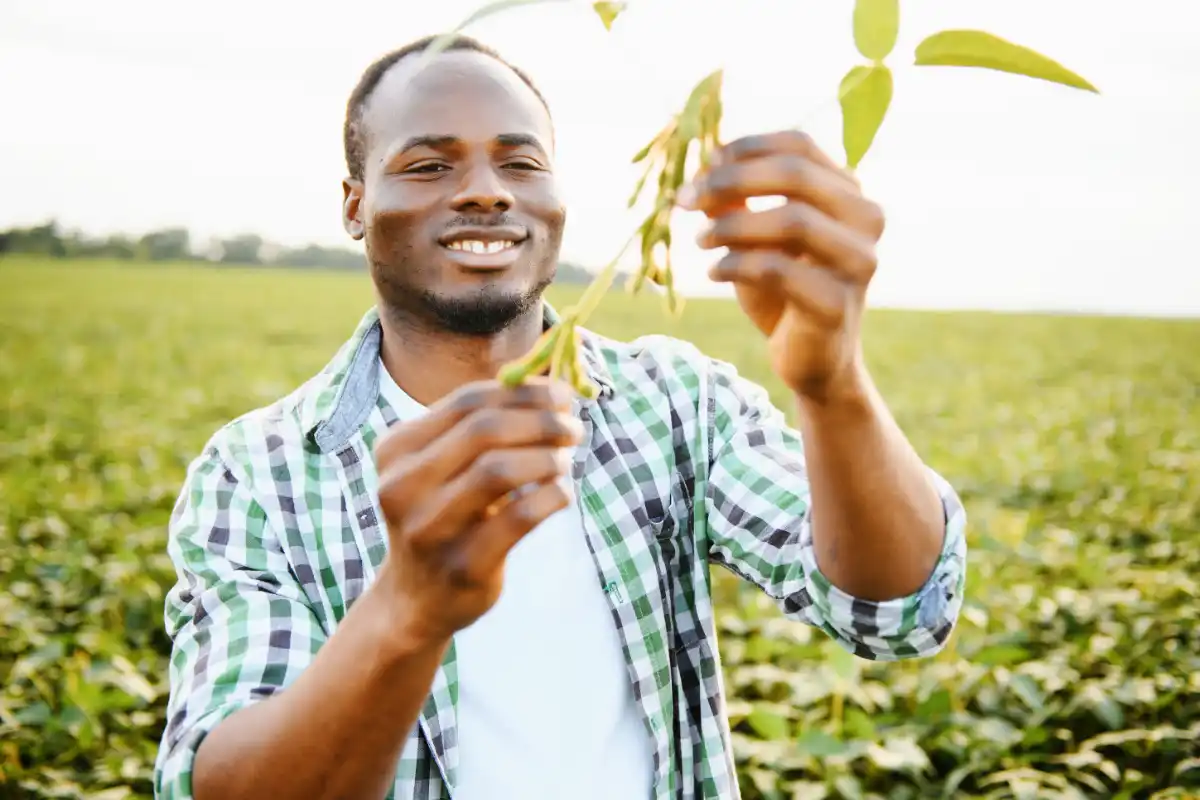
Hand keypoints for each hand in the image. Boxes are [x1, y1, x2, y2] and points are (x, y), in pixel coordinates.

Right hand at [372, 378, 583, 646]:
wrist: (417, 599)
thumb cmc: (444, 515)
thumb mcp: (446, 465)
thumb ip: (484, 422)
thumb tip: (548, 376)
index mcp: (396, 449)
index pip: (469, 401)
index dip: (524, 392)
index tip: (562, 395)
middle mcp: (402, 486)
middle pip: (484, 430)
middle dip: (541, 421)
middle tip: (573, 428)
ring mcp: (428, 529)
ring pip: (499, 470)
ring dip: (547, 458)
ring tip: (564, 461)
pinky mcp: (462, 566)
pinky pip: (520, 517)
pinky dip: (552, 496)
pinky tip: (561, 494)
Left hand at [680, 130, 884, 401]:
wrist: (812, 359)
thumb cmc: (784, 290)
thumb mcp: (754, 237)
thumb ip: (737, 200)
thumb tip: (704, 163)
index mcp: (848, 193)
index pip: (800, 145)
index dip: (747, 147)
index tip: (705, 164)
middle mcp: (865, 220)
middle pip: (796, 173)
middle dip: (732, 180)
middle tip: (688, 199)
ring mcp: (857, 262)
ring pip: (792, 220)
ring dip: (733, 224)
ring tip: (700, 239)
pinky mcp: (837, 304)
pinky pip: (778, 270)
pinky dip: (736, 265)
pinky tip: (715, 271)